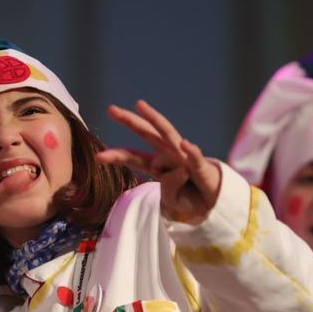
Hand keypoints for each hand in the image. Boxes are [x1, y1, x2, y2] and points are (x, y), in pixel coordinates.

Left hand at [98, 100, 221, 222]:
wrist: (214, 205)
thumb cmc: (191, 200)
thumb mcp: (173, 201)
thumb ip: (169, 188)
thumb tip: (175, 170)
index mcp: (158, 165)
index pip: (133, 157)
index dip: (117, 155)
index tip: (98, 156)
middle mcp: (169, 155)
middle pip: (147, 133)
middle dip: (130, 121)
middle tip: (111, 109)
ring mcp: (185, 157)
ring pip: (168, 134)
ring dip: (154, 119)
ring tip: (141, 106)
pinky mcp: (201, 165)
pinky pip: (194, 157)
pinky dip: (190, 151)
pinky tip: (184, 145)